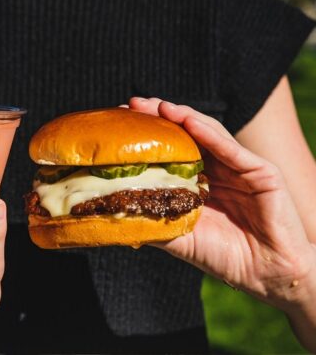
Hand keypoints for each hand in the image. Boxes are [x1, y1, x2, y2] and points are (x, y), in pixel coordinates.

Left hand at [128, 98, 315, 311]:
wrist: (267, 275)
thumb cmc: (223, 256)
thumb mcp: (179, 236)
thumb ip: (151, 222)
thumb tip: (112, 214)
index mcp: (198, 179)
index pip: (170, 148)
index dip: (147, 134)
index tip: (120, 122)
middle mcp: (217, 167)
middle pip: (186, 133)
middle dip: (159, 116)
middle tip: (133, 104)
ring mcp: (239, 166)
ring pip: (208, 133)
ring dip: (183, 117)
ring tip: (158, 107)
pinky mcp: (261, 172)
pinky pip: (232, 150)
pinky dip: (210, 134)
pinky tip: (189, 121)